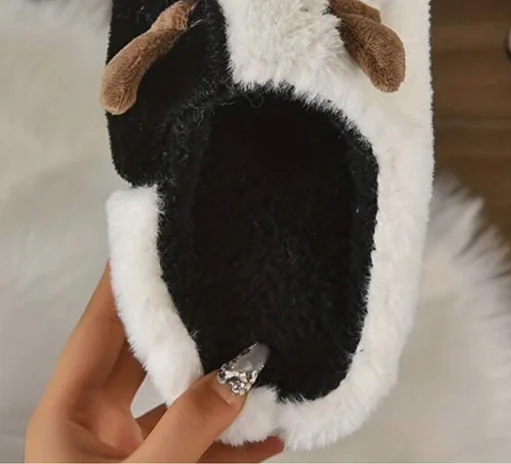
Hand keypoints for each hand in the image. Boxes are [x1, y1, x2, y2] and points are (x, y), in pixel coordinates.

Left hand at [25, 267, 282, 462]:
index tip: (150, 238)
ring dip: (220, 388)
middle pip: (143, 358)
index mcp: (68, 416)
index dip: (121, 283)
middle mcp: (95, 428)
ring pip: (179, 404)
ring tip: (260, 352)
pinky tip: (272, 432)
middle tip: (217, 278)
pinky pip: (200, 449)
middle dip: (183, 323)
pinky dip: (234, 443)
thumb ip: (188, 426)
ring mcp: (128, 456)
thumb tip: (244, 370)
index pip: (98, 330)